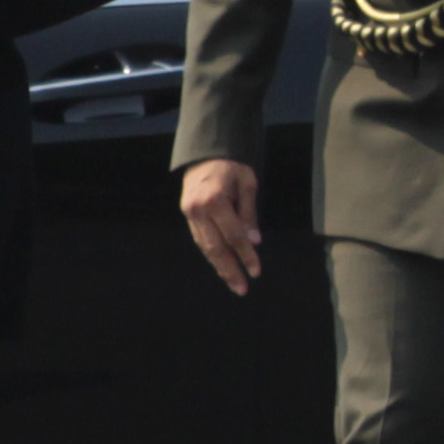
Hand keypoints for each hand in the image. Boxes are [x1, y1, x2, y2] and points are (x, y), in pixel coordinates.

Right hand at [179, 158, 263, 295]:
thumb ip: (249, 212)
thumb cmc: (231, 167)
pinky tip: (222, 266)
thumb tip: (253, 241)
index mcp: (215, 200)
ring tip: (233, 283)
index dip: (246, 255)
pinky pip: (200, 240)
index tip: (256, 271)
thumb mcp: (247, 184)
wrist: (204, 154)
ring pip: (205, 247)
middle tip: (242, 288)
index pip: (234, 235)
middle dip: (230, 270)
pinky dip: (211, 255)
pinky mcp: (186, 216)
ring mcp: (190, 214)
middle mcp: (199, 210)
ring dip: (220, 267)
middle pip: (216, 247)